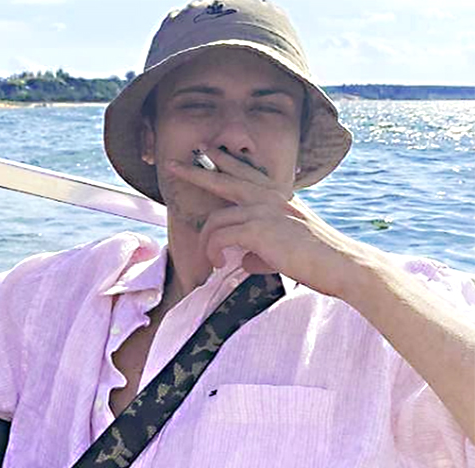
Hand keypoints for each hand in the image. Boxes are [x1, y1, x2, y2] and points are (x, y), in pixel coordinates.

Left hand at [166, 147, 370, 298]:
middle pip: (224, 178)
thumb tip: (244, 260)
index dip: (224, 162)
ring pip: (216, 219)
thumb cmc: (319, 261)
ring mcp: (265, 211)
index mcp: (279, 198)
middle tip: (171, 164)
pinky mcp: (260, 229)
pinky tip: (220, 263)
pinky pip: (220, 236)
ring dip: (207, 243)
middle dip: (195, 172)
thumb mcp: (287, 250)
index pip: (247, 173)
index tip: (207, 152)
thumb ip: (262, 251)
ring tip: (212, 262)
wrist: (344, 266)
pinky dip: (214, 251)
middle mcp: (271, 198)